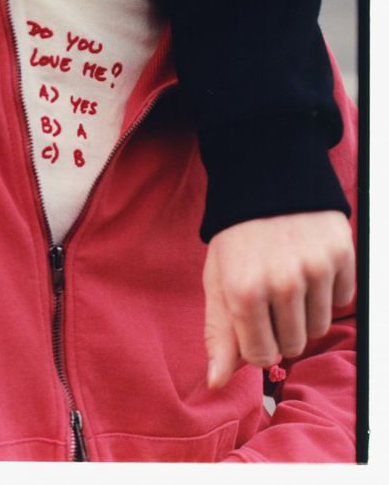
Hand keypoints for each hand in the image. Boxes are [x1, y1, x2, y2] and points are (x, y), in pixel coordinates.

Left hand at [203, 210, 354, 388]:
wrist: (266, 177)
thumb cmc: (237, 234)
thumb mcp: (217, 278)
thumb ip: (218, 333)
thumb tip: (216, 382)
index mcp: (243, 291)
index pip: (262, 356)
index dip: (257, 342)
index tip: (253, 320)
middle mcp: (281, 283)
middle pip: (293, 345)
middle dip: (280, 327)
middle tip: (270, 293)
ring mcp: (315, 269)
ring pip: (319, 327)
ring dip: (305, 311)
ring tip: (288, 277)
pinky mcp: (341, 256)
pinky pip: (342, 301)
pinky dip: (329, 290)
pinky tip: (309, 264)